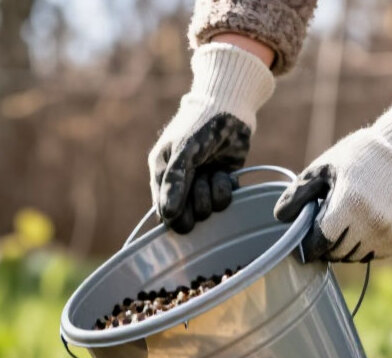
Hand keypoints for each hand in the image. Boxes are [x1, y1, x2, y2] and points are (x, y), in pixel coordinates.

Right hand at [149, 43, 273, 233]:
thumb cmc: (199, 125)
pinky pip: (223, 200)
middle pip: (186, 216)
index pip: (164, 212)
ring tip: (213, 172)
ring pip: (206, 209)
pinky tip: (224, 173)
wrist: (229, 107)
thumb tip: (167, 216)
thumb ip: (174, 183)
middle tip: (201, 182)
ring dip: (211, 193)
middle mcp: (180, 184)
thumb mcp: (183, 152)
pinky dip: (225, 189)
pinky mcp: (221, 183)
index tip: (184, 213)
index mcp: (161, 175)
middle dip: (196, 203)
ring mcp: (201, 184)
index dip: (175, 216)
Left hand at [274, 82, 391, 261]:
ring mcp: (387, 234)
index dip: (308, 245)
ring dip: (343, 248)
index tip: (304, 241)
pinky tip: (362, 226)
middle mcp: (370, 225)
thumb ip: (298, 193)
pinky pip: (372, 255)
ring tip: (343, 224)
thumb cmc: (359, 157)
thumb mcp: (323, 168)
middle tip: (324, 227)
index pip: (319, 244)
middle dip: (325, 245)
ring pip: (353, 257)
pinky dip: (363, 247)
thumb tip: (281, 218)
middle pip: (335, 253)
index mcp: (348, 206)